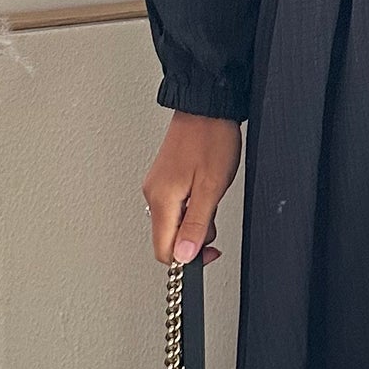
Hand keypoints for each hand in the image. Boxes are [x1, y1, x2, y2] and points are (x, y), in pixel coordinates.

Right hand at [141, 110, 241, 265]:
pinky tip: (205, 192)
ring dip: (194, 222)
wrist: (208, 109)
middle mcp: (153, 194)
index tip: (208, 253)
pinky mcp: (165, 179)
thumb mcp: (211, 188)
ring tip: (211, 200)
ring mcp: (157, 186)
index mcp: (162, 199)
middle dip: (193, 239)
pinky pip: (175, 207)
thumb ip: (197, 225)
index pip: (163, 250)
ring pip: (173, 223)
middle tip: (214, 221)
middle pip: (167, 238)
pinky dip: (192, 208)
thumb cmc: (211, 140)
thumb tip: (184, 256)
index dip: (187, 259)